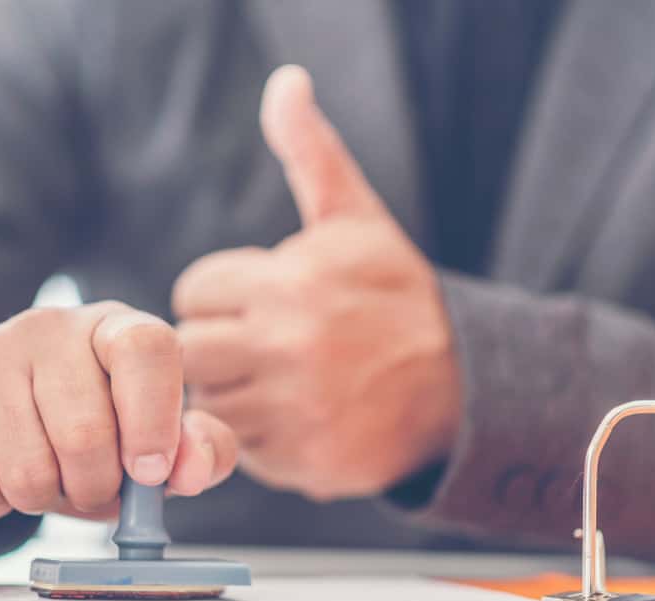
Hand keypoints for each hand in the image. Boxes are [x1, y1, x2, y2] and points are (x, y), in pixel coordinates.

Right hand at [0, 302, 237, 520]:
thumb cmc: (97, 428)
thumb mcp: (158, 439)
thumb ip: (197, 451)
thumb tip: (191, 469)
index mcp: (115, 327)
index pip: (146, 349)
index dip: (154, 420)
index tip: (150, 472)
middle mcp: (50, 326)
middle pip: (84, 432)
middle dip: (96, 487)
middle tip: (94, 486)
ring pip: (27, 470)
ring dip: (46, 500)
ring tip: (50, 476)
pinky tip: (3, 473)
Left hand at [171, 65, 460, 500]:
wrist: (465, 383)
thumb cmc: (395, 294)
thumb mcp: (355, 218)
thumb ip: (310, 152)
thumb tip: (286, 81)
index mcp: (289, 284)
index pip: (191, 293)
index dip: (216, 296)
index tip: (250, 301)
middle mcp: (286, 349)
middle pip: (189, 354)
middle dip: (214, 346)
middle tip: (253, 344)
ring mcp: (295, 411)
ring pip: (209, 405)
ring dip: (233, 393)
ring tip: (277, 379)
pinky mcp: (306, 464)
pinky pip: (244, 452)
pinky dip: (261, 438)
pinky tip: (297, 416)